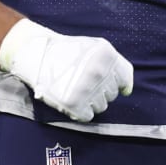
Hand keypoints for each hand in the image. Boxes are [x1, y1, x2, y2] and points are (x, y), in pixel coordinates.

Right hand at [0, 18, 133, 121]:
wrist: (37, 54)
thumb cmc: (69, 52)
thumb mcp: (96, 48)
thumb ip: (116, 66)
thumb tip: (128, 91)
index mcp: (107, 56)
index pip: (124, 80)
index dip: (111, 81)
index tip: (99, 78)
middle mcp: (99, 72)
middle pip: (112, 95)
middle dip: (100, 90)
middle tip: (82, 80)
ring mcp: (87, 88)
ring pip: (101, 107)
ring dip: (90, 101)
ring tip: (75, 87)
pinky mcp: (74, 103)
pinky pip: (88, 116)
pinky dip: (80, 111)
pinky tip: (71, 97)